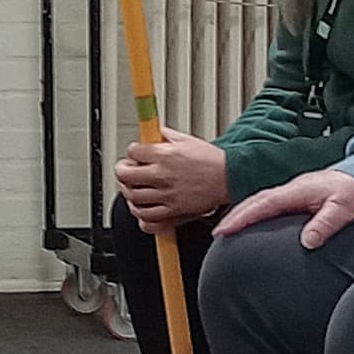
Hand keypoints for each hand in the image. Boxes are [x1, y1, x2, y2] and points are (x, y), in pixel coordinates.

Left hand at [115, 131, 231, 230]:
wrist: (230, 178)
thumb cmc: (211, 160)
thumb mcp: (186, 139)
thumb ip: (164, 135)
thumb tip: (151, 132)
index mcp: (163, 155)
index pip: (132, 152)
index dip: (131, 152)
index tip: (135, 154)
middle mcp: (162, 176)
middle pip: (125, 176)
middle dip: (122, 172)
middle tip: (126, 171)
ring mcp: (166, 196)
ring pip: (132, 199)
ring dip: (129, 194)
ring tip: (134, 189)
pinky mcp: (174, 212)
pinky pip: (148, 220)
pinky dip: (141, 216)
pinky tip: (143, 209)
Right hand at [219, 166, 353, 246]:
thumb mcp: (344, 209)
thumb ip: (325, 224)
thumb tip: (307, 242)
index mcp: (297, 191)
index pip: (261, 204)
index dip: (240, 218)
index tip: (223, 231)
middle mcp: (291, 189)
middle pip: (254, 201)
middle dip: (233, 217)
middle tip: (217, 234)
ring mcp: (293, 191)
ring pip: (260, 201)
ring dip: (242, 213)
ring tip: (228, 229)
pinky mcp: (298, 196)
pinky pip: (269, 203)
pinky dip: (255, 211)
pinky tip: (253, 221)